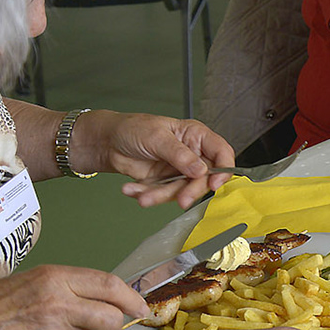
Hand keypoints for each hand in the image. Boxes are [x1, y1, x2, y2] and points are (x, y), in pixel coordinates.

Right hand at [0, 266, 147, 329]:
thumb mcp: (36, 280)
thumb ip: (72, 287)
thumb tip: (107, 298)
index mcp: (57, 278)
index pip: (110, 285)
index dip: (131, 298)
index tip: (142, 307)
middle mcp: (58, 303)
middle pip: (110, 319)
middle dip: (113, 326)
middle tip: (105, 327)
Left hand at [86, 111, 235, 208]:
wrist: (106, 142)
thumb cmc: (132, 129)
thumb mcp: (157, 137)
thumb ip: (180, 155)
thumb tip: (201, 170)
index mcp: (196, 136)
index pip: (221, 153)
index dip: (223, 169)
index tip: (214, 183)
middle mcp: (192, 154)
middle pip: (204, 178)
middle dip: (190, 190)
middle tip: (181, 200)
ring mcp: (178, 170)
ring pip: (182, 190)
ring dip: (161, 195)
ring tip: (143, 196)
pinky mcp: (164, 183)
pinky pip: (163, 195)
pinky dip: (148, 195)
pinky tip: (133, 189)